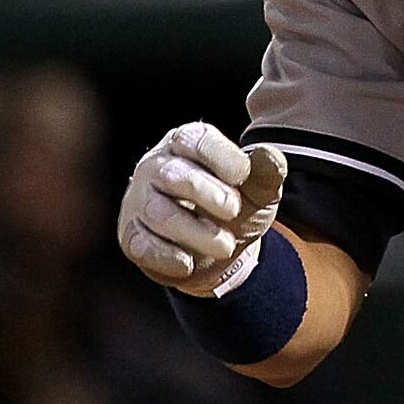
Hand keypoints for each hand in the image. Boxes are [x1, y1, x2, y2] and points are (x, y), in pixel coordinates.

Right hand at [117, 123, 286, 296]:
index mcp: (186, 142)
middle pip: (172, 175)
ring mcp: (140, 201)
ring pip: (157, 213)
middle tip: (233, 209)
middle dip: (206, 193)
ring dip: (194, 231)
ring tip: (225, 246)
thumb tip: (271, 156)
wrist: (218, 249)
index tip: (243, 177)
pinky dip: (166, 256)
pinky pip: (140, 244)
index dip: (222, 158)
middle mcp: (156, 166)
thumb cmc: (236, 205)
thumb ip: (266, 171)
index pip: (195, 141)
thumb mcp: (258, 188)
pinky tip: (188, 263)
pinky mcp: (131, 236)